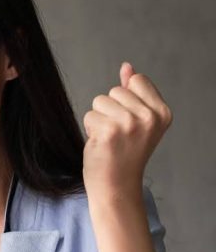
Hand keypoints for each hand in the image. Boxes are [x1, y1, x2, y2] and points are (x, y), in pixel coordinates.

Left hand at [82, 62, 171, 197]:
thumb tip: (127, 67)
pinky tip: (101, 144)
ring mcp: (130, 123)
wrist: (116, 185)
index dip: (125, 99)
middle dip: (110, 109)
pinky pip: (89, 115)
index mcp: (162, 112)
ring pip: (100, 101)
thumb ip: (133, 91)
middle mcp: (149, 117)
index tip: (130, 122)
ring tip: (109, 138)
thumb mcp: (138, 120)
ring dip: (98, 119)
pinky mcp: (109, 131)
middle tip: (117, 134)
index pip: (136, 80)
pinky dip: (90, 129)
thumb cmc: (125, 152)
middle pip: (115, 90)